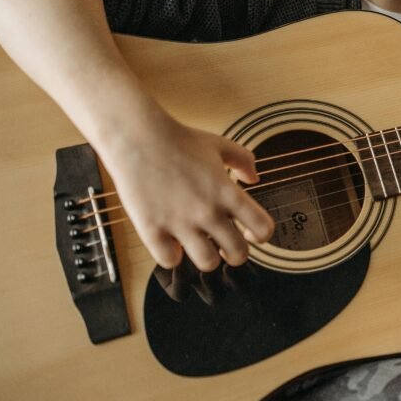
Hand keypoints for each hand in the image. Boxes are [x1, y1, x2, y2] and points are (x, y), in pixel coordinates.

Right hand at [100, 110, 275, 271]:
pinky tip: (170, 241)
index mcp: (227, 192)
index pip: (263, 228)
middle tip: (225, 245)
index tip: (250, 232)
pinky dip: (172, 255)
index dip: (262, 235)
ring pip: (207, 264)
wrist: (136, 137)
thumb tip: (254, 179)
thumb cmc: (179, 139)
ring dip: (207, 257)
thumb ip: (243, 160)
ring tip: (199, 245)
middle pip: (238, 254)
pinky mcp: (151, 229)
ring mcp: (179, 223)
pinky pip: (170, 261)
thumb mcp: (220, 144)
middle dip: (235, 254)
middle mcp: (208, 211)